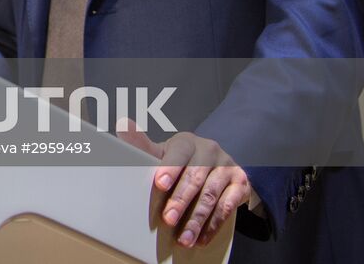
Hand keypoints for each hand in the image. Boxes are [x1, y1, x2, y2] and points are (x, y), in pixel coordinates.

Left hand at [116, 119, 249, 247]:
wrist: (219, 168)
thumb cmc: (183, 161)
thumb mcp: (165, 154)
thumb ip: (144, 146)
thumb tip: (123, 125)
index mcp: (188, 142)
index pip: (179, 152)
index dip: (170, 167)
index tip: (160, 184)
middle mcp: (210, 150)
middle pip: (195, 177)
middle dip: (181, 200)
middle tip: (168, 219)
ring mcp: (227, 167)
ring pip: (211, 195)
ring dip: (197, 219)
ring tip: (184, 237)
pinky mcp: (241, 183)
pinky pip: (228, 206)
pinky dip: (214, 224)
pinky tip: (202, 237)